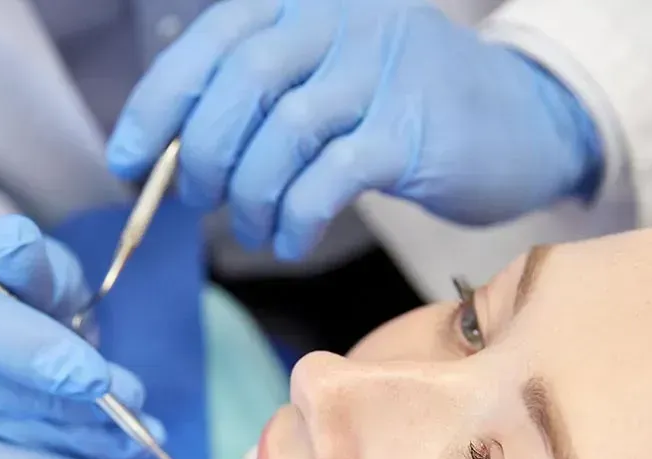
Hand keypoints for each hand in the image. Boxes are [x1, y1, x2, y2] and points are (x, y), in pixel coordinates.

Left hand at [107, 0, 602, 259]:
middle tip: (201, 201)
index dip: (158, 105)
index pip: (212, 43)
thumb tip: (182, 160)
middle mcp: (342, 22)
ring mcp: (381, 73)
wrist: (524, 119)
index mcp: (310, 4)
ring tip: (254, 231)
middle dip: (204, 157)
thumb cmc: (410, 110)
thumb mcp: (333, 82)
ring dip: (250, 199)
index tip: (126, 161)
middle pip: (241, 85)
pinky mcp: (412, 132)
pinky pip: (328, 179)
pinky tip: (291, 241)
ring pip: (282, 135)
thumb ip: (263, 104)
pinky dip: (295, 219)